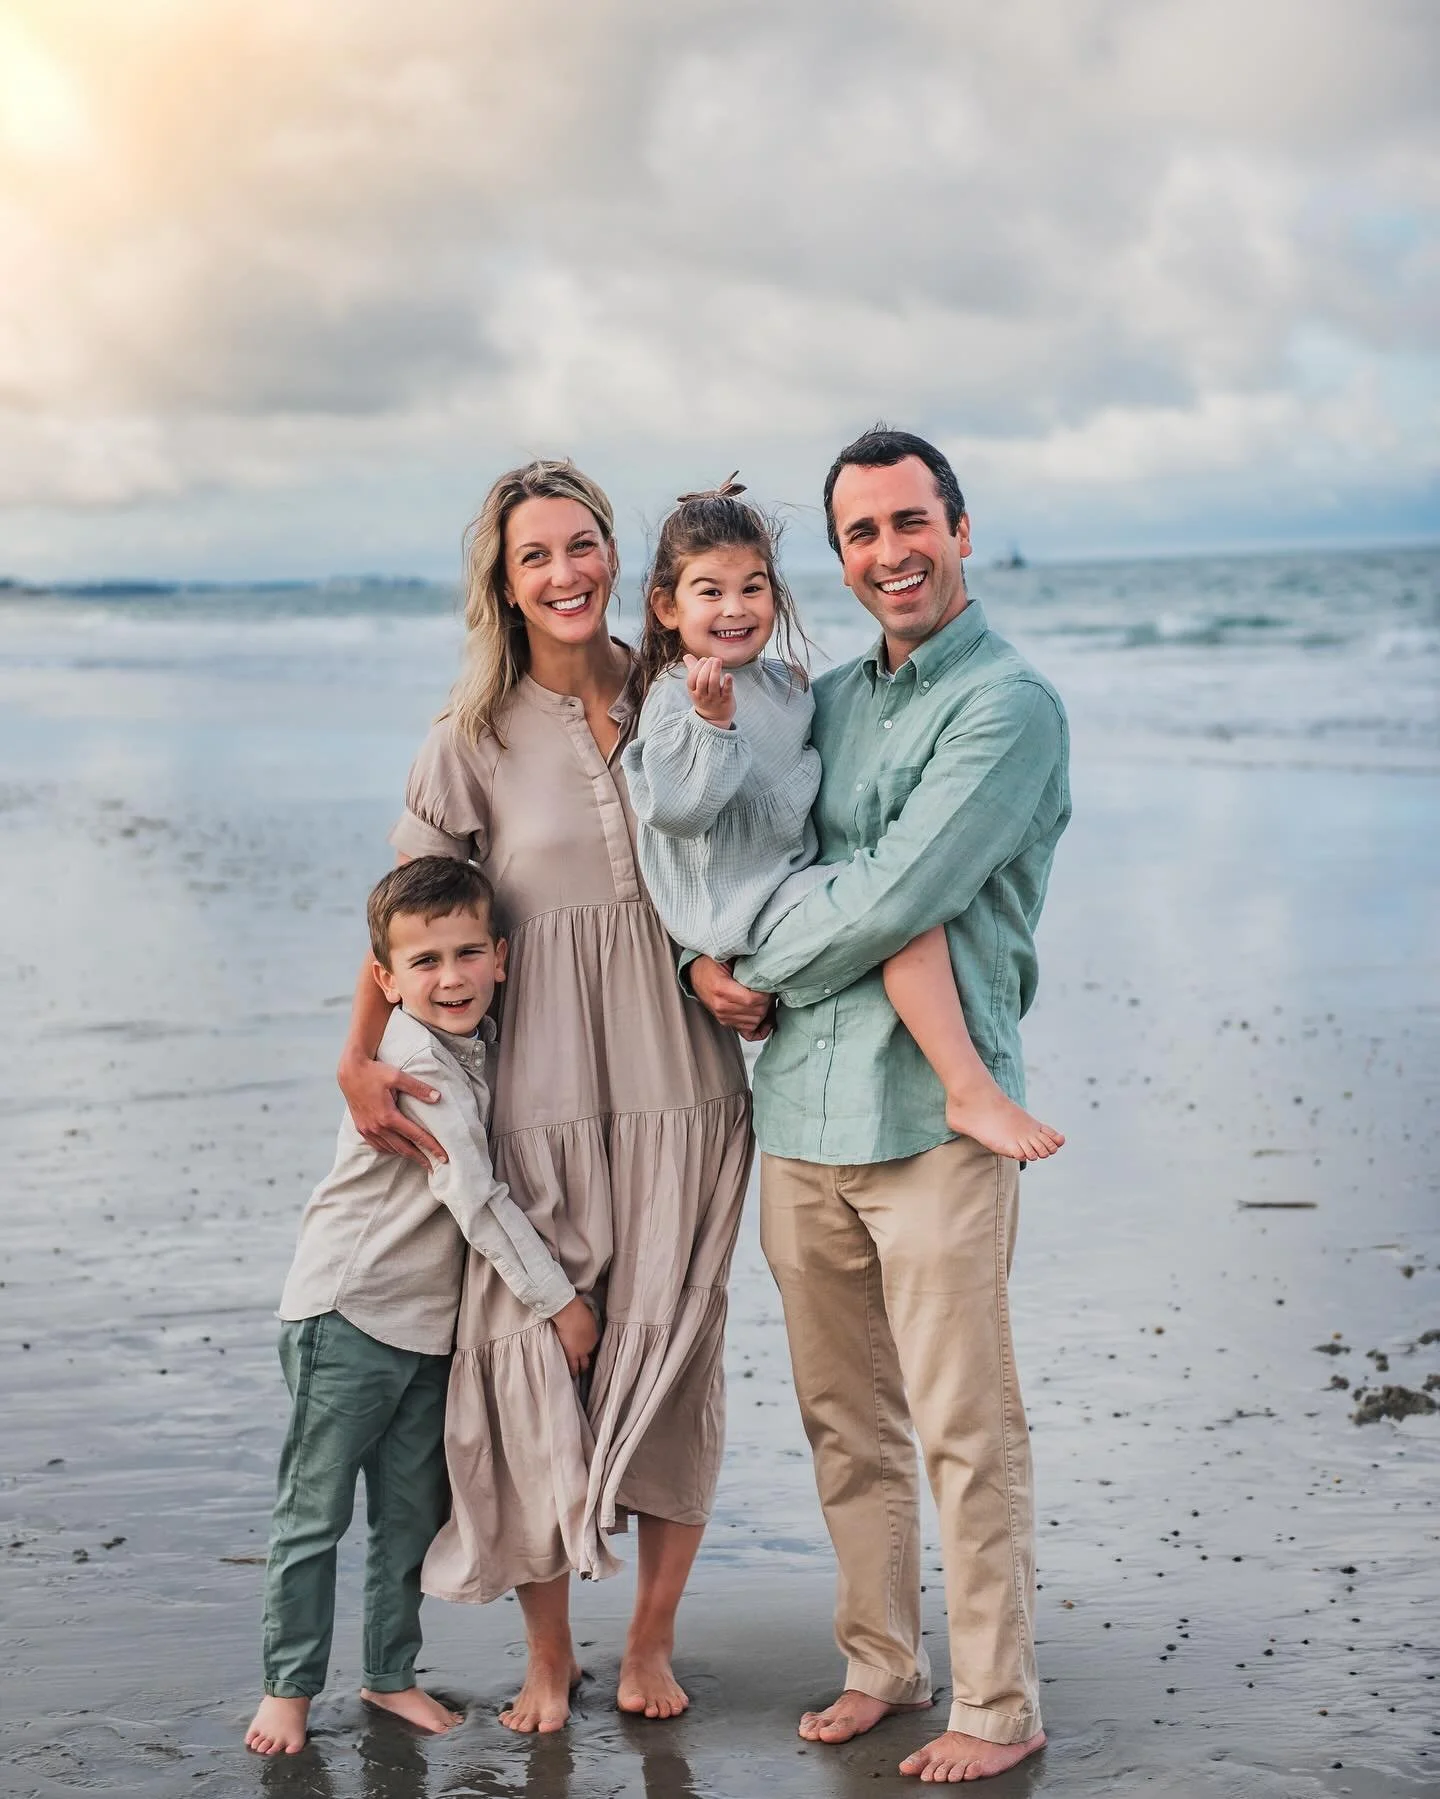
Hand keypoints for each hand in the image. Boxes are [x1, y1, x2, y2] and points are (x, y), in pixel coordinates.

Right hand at [338, 1049, 444, 1164]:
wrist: (350, 1072)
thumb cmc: (375, 1072)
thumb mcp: (398, 1076)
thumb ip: (418, 1088)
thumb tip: (438, 1098)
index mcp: (388, 1116)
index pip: (416, 1136)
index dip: (432, 1147)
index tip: (444, 1157)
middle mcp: (377, 1127)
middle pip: (404, 1149)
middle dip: (421, 1158)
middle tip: (435, 1167)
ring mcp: (368, 1130)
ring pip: (390, 1149)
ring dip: (405, 1154)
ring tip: (419, 1157)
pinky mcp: (361, 1128)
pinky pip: (378, 1146)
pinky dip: (390, 1149)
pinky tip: (397, 1148)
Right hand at [551, 1295, 599, 1378]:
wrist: (571, 1314)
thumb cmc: (578, 1310)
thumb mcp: (587, 1316)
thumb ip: (587, 1324)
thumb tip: (584, 1325)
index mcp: (594, 1335)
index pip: (591, 1345)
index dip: (586, 1347)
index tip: (582, 1348)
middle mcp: (590, 1345)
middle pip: (589, 1356)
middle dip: (586, 1361)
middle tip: (584, 1366)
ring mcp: (581, 1351)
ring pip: (582, 1365)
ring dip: (580, 1369)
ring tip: (577, 1375)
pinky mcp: (571, 1354)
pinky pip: (573, 1366)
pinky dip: (573, 1372)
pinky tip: (572, 1376)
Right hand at [683, 654, 735, 727]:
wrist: (715, 718)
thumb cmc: (705, 697)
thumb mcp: (696, 686)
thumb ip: (692, 669)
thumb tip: (686, 655)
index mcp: (693, 691)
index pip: (692, 679)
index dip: (697, 667)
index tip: (704, 659)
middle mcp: (703, 696)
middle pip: (702, 680)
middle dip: (707, 667)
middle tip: (713, 659)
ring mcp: (714, 699)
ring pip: (713, 684)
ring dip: (715, 670)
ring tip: (718, 660)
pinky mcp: (726, 701)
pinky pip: (726, 691)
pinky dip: (728, 682)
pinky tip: (728, 675)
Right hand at [690, 955, 773, 1040]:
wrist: (695, 973)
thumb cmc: (710, 964)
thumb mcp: (725, 957)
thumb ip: (744, 964)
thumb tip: (765, 968)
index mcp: (721, 989)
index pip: (752, 1000)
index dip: (766, 994)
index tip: (769, 985)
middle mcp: (721, 1006)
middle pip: (756, 1012)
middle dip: (767, 1002)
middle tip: (769, 990)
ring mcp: (723, 1016)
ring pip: (754, 1022)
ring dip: (765, 1012)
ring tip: (765, 998)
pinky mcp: (725, 1021)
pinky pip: (748, 1031)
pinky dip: (759, 1026)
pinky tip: (764, 1017)